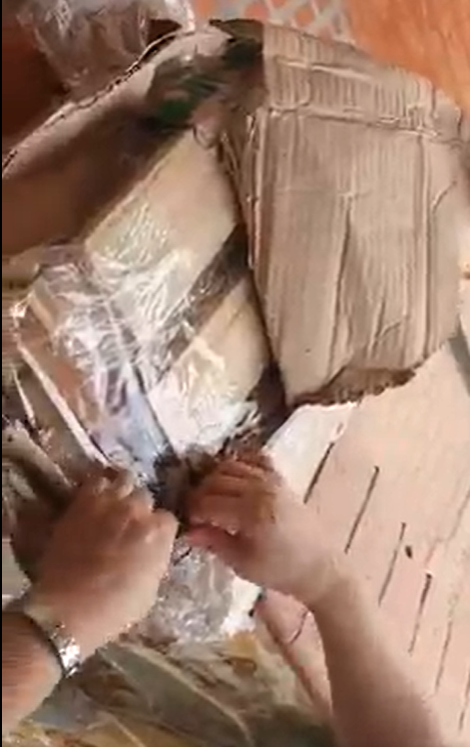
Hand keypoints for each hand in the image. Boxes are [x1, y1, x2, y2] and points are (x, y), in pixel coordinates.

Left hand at [30, 470, 177, 655]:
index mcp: (159, 533)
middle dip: (140, 509)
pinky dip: (98, 487)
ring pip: (124, 480)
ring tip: (114, 504)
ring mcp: (109, 502)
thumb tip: (151, 550)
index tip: (150, 540)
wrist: (68, 608)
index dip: (158, 530)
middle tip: (129, 524)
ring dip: (122, 491)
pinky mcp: (82, 501)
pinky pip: (95, 480)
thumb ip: (155, 559)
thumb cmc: (114, 609)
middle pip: (145, 496)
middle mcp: (138, 510)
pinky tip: (94, 499)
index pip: (168, 519)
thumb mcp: (151, 589)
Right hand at [187, 452, 345, 606]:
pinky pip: (255, 458)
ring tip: (208, 496)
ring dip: (214, 477)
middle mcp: (262, 489)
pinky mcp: (281, 478)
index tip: (185, 521)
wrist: (320, 567)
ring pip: (231, 465)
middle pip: (216, 480)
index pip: (208, 502)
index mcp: (252, 514)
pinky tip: (230, 477)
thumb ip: (213, 542)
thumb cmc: (280, 571)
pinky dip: (239, 462)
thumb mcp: (242, 563)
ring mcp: (273, 480)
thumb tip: (186, 530)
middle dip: (199, 493)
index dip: (192, 510)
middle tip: (193, 510)